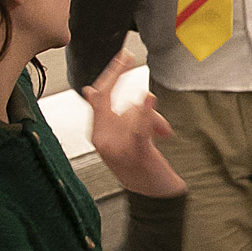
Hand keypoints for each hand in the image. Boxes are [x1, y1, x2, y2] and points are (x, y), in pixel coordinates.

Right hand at [84, 53, 185, 198]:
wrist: (152, 194)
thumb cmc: (139, 163)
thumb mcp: (120, 135)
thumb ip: (108, 114)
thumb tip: (89, 90)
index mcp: (98, 132)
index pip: (99, 96)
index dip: (110, 74)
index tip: (121, 55)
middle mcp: (103, 138)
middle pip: (113, 99)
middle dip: (119, 76)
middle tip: (128, 56)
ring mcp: (118, 146)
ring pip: (135, 111)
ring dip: (154, 120)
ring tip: (161, 135)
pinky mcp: (137, 152)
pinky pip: (140, 128)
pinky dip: (146, 113)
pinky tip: (149, 99)